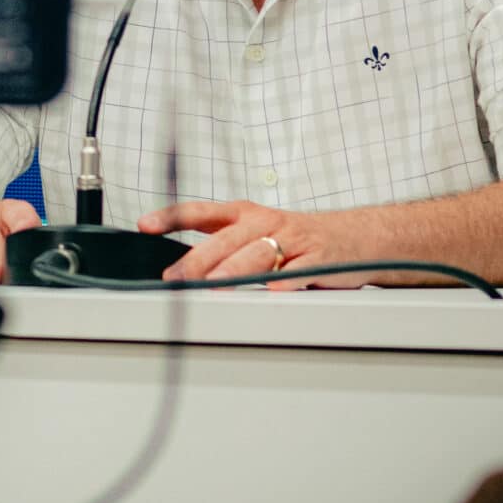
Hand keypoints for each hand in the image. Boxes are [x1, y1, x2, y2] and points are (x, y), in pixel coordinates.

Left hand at [141, 199, 359, 288]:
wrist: (357, 237)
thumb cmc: (296, 237)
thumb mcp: (255, 230)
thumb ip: (221, 243)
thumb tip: (180, 266)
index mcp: (246, 215)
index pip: (202, 212)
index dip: (173, 217)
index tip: (145, 225)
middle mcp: (266, 223)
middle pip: (227, 240)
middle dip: (198, 259)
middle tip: (176, 278)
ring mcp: (294, 240)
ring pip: (259, 254)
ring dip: (235, 270)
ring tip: (215, 286)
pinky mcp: (319, 259)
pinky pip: (300, 271)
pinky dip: (286, 281)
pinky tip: (272, 290)